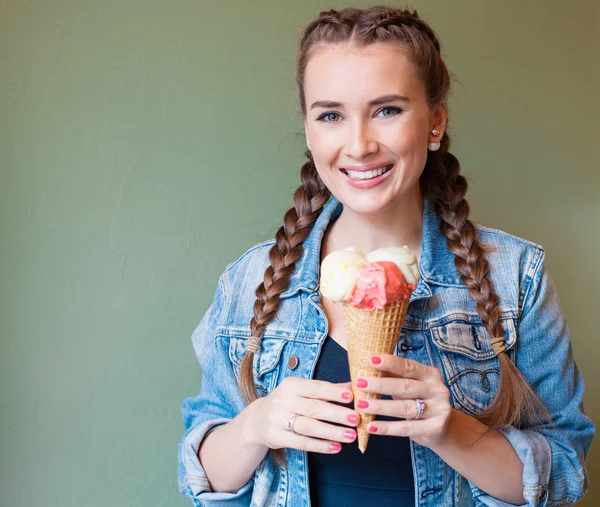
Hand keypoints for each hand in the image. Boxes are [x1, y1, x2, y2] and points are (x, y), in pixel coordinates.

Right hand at [244, 377, 360, 453]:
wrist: (257, 420)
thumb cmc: (288, 402)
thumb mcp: (301, 391)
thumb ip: (326, 389)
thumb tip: (353, 385)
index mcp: (290, 385)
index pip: (315, 388)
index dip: (332, 392)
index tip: (351, 397)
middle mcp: (282, 401)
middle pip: (313, 408)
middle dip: (336, 414)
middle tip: (356, 418)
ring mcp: (277, 420)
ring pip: (308, 427)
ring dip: (331, 432)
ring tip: (351, 435)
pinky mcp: (276, 437)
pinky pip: (301, 443)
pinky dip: (320, 446)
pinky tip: (336, 447)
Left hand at [354, 354, 451, 448]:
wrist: (443, 427)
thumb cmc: (418, 400)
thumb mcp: (409, 385)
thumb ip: (393, 377)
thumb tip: (364, 368)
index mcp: (430, 374)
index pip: (408, 366)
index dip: (390, 363)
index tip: (370, 359)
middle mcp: (437, 390)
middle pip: (405, 386)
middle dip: (380, 384)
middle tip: (360, 383)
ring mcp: (438, 410)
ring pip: (405, 408)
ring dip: (380, 406)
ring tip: (360, 405)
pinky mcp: (435, 428)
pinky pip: (406, 428)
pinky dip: (387, 428)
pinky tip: (371, 426)